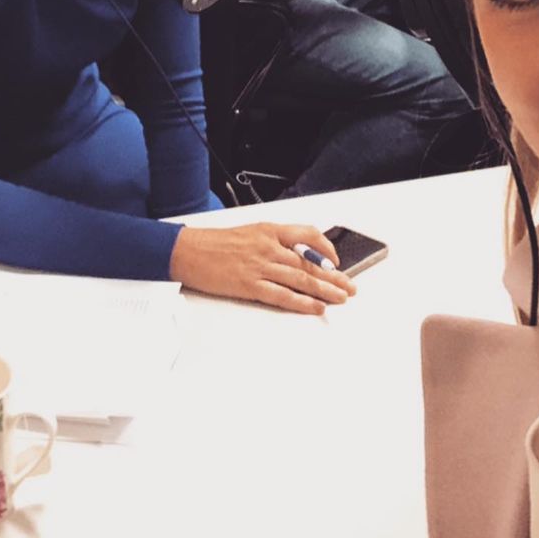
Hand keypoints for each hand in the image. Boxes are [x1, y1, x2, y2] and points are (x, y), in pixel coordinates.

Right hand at [168, 223, 356, 314]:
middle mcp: (268, 246)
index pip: (308, 235)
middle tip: (350, 286)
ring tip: (340, 297)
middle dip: (334, 276)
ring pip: (301, 278)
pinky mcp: (250, 285)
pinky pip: (282, 295)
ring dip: (324, 290)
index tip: (336, 262)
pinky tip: (315, 307)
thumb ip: (274, 242)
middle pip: (309, 261)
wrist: (188, 251)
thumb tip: (300, 255)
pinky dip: (302, 302)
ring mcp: (259, 266)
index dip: (326, 249)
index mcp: (269, 230)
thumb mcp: (250, 232)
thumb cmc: (216, 243)